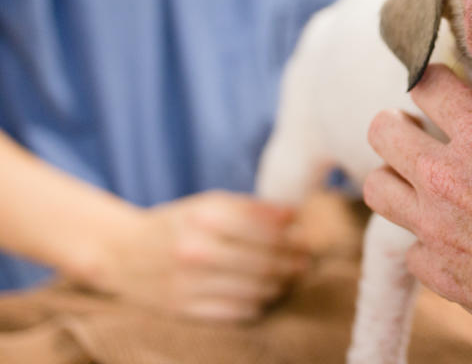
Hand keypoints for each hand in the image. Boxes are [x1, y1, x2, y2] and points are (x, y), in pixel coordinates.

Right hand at [76, 190, 311, 320]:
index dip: (295, 233)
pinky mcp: (185, 310)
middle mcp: (196, 249)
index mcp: (205, 215)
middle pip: (267, 261)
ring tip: (289, 277)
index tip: (307, 235)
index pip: (269, 228)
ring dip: (281, 284)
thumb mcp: (209, 204)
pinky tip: (264, 293)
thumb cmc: (177, 225)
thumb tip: (297, 215)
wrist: (121, 254)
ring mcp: (189, 283)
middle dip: (294, 261)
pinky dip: (259, 303)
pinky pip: (239, 311)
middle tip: (305, 260)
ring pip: (257, 288)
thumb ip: (253, 208)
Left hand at [363, 65, 471, 361]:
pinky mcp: (440, 274)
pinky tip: (453, 238)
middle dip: (396, 124)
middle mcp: (447, 178)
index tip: (438, 88)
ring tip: (418, 180)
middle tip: (413, 129)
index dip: (432, 80)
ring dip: (395, 176)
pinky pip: (409, 247)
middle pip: (382, 131)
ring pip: (377, 186)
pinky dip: (426, 240)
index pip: (427, 84)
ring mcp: (437, 228)